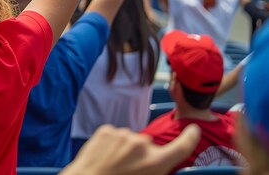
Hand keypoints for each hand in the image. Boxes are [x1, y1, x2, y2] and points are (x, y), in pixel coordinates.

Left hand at [63, 124, 199, 174]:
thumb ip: (158, 168)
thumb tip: (160, 161)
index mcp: (156, 162)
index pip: (181, 146)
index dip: (190, 137)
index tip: (193, 129)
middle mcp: (142, 144)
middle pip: (149, 145)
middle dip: (143, 155)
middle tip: (130, 170)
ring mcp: (123, 134)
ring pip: (130, 140)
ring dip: (126, 149)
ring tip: (114, 165)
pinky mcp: (107, 130)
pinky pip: (115, 136)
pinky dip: (112, 144)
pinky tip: (105, 157)